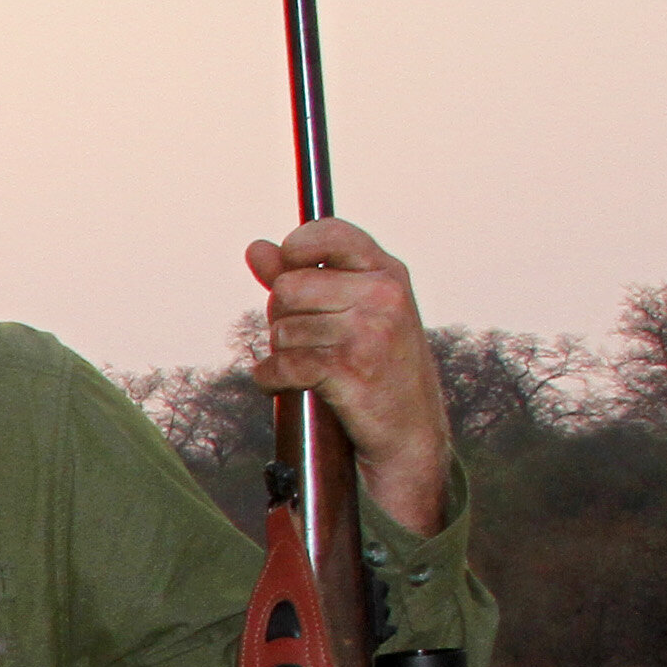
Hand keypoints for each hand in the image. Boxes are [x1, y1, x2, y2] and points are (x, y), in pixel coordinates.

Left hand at [242, 219, 453, 532]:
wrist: (410, 434)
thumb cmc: (378, 369)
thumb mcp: (353, 312)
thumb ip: (302, 276)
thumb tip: (256, 247)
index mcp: (387, 273)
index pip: (329, 232)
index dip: (296, 250)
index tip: (292, 270)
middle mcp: (382, 295)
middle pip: (288, 287)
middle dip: (284, 317)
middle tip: (308, 341)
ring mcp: (369, 330)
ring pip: (282, 329)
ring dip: (283, 354)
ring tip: (312, 368)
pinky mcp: (350, 368)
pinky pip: (282, 364)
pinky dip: (274, 379)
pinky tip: (288, 385)